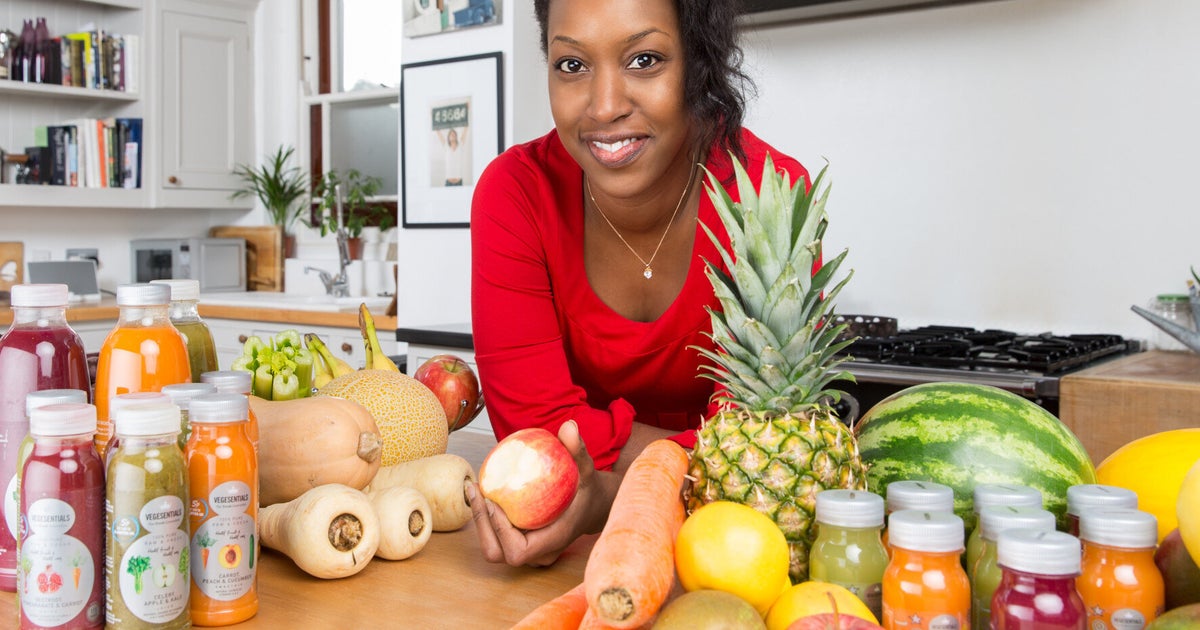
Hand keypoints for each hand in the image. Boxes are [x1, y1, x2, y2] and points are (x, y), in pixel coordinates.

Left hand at [465, 420, 617, 566]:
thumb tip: (569, 426)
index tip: (494, 501)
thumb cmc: (589, 489)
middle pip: (497, 553)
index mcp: (553, 540)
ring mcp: (530, 552)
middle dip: (481, 525)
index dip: (500, 532)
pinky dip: (486, 519)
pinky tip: (481, 491)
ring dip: (480, 521)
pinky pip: (496, 538)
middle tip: (476, 492)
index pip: (517, 551)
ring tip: (474, 490)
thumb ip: (579, 450)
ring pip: (493, 548)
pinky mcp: (522, 543)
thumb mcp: (587, 469)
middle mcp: (540, 553)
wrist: (594, 506)